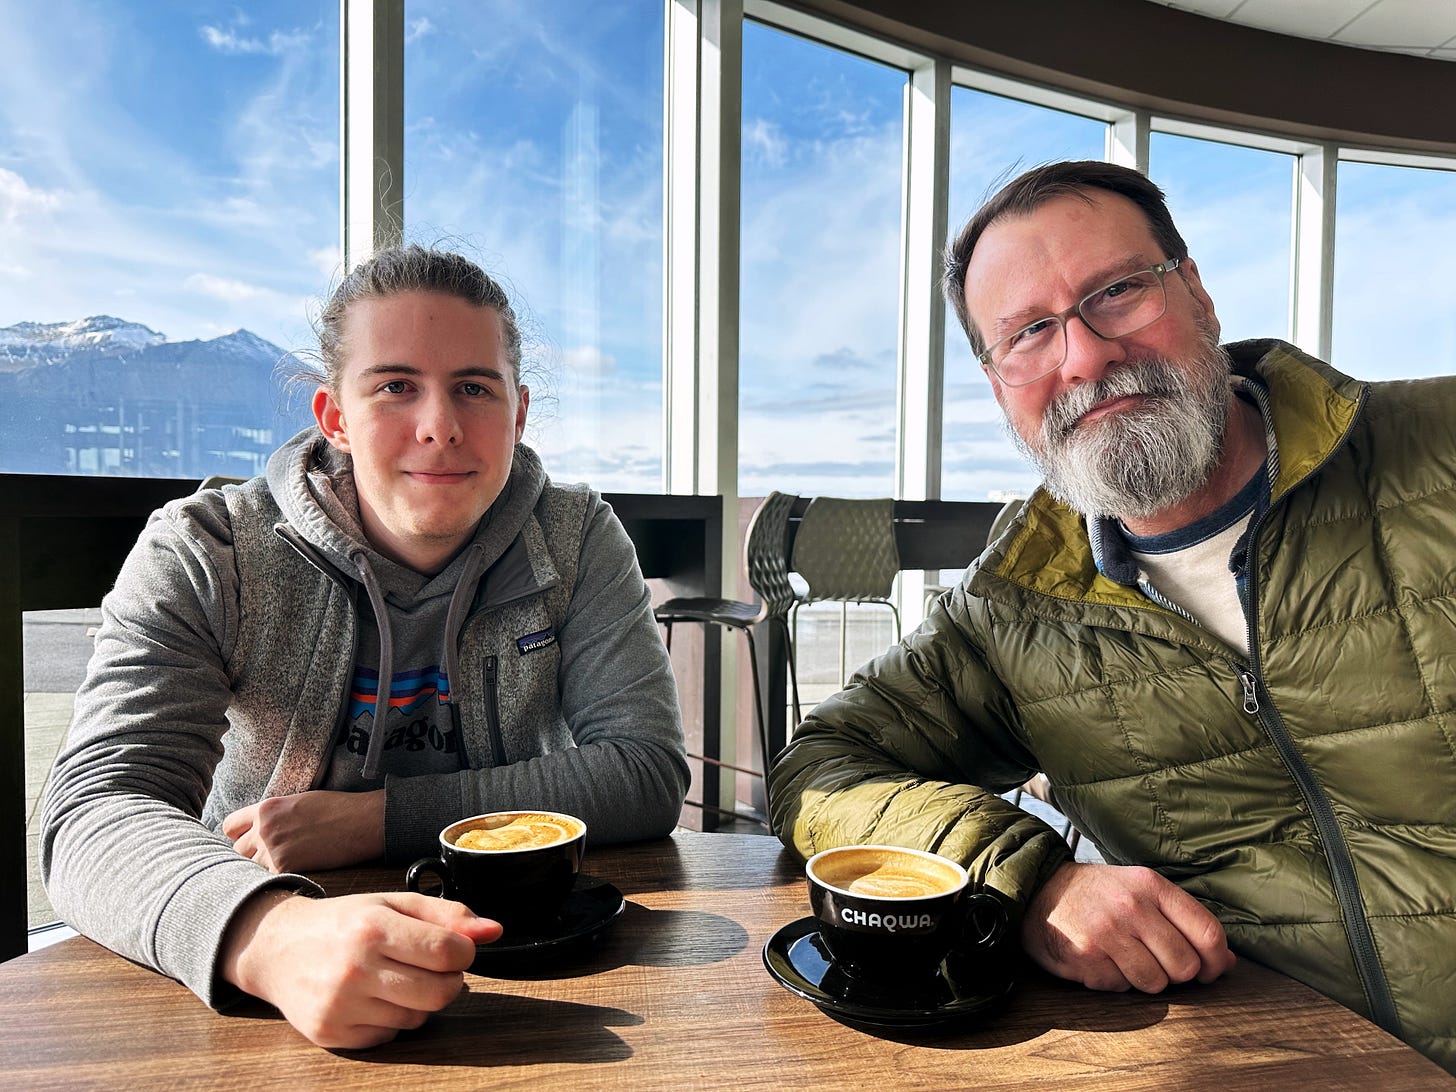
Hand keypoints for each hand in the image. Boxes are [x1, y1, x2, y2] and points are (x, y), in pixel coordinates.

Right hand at [219, 889, 502, 1048]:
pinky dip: (392, 1019)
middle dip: (450, 981)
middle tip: (434, 968)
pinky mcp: (333, 1034)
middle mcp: (357, 969)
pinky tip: (375, 997)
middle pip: (441, 993)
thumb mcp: (394, 903)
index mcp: (375, 928)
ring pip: (418, 1019)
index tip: (456, 949)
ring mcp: (342, 1006)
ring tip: (398, 978)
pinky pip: (390, 1036)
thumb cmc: (344, 922)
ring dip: (420, 1001)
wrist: (277, 948)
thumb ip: (448, 914)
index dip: (465, 953)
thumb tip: (495, 930)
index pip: (448, 952)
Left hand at [224, 790, 385, 872]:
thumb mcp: (298, 803)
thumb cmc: (337, 810)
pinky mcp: (285, 868)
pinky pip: (268, 880)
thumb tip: (258, 832)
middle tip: (273, 856)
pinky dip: (279, 879)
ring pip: (251, 868)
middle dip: (251, 855)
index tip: (251, 840)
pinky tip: (296, 872)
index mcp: (266, 808)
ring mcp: (272, 850)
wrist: (363, 822)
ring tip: (287, 865)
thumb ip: (273, 816)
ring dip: (264, 869)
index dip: (239, 835)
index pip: (229, 827)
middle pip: (237, 851)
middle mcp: (264, 829)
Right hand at [1022, 861, 1235, 992]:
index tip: (1209, 971)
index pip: (1208, 932)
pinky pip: (1120, 988)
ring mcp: (1107, 932)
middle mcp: (1132, 906)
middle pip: (1185, 966)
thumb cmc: (1098, 894)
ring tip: (1125, 959)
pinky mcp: (1086, 957)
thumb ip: (1184, 922)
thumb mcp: (1141, 892)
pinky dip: (1114, 981)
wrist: (1039, 890)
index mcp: (1151, 885)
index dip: (1216, 961)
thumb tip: (1228, 963)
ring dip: (1144, 979)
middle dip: (1176, 974)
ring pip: (1155, 983)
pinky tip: (1101, 961)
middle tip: (1156, 962)